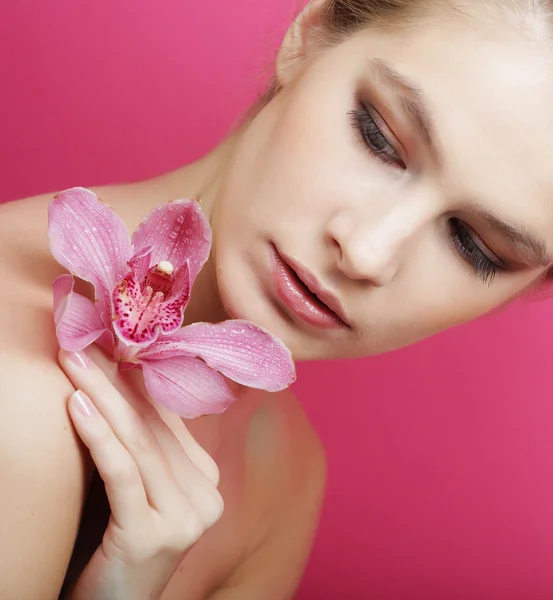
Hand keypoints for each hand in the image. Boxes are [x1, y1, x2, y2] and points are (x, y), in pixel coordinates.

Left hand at [59, 349, 223, 599]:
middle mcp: (206, 494)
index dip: (134, 378)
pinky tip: (75, 405)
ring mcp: (186, 516)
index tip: (107, 342)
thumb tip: (123, 382)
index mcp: (206, 479)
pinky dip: (98, 436)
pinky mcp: (156, 535)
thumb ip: (143, 446)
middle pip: (151, 425)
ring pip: (138, 443)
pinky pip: (122, 473)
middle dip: (113, 378)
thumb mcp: (137, 490)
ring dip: (101, 395)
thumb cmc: (118, 546)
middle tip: (82, 341)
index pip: (166, 418)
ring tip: (73, 360)